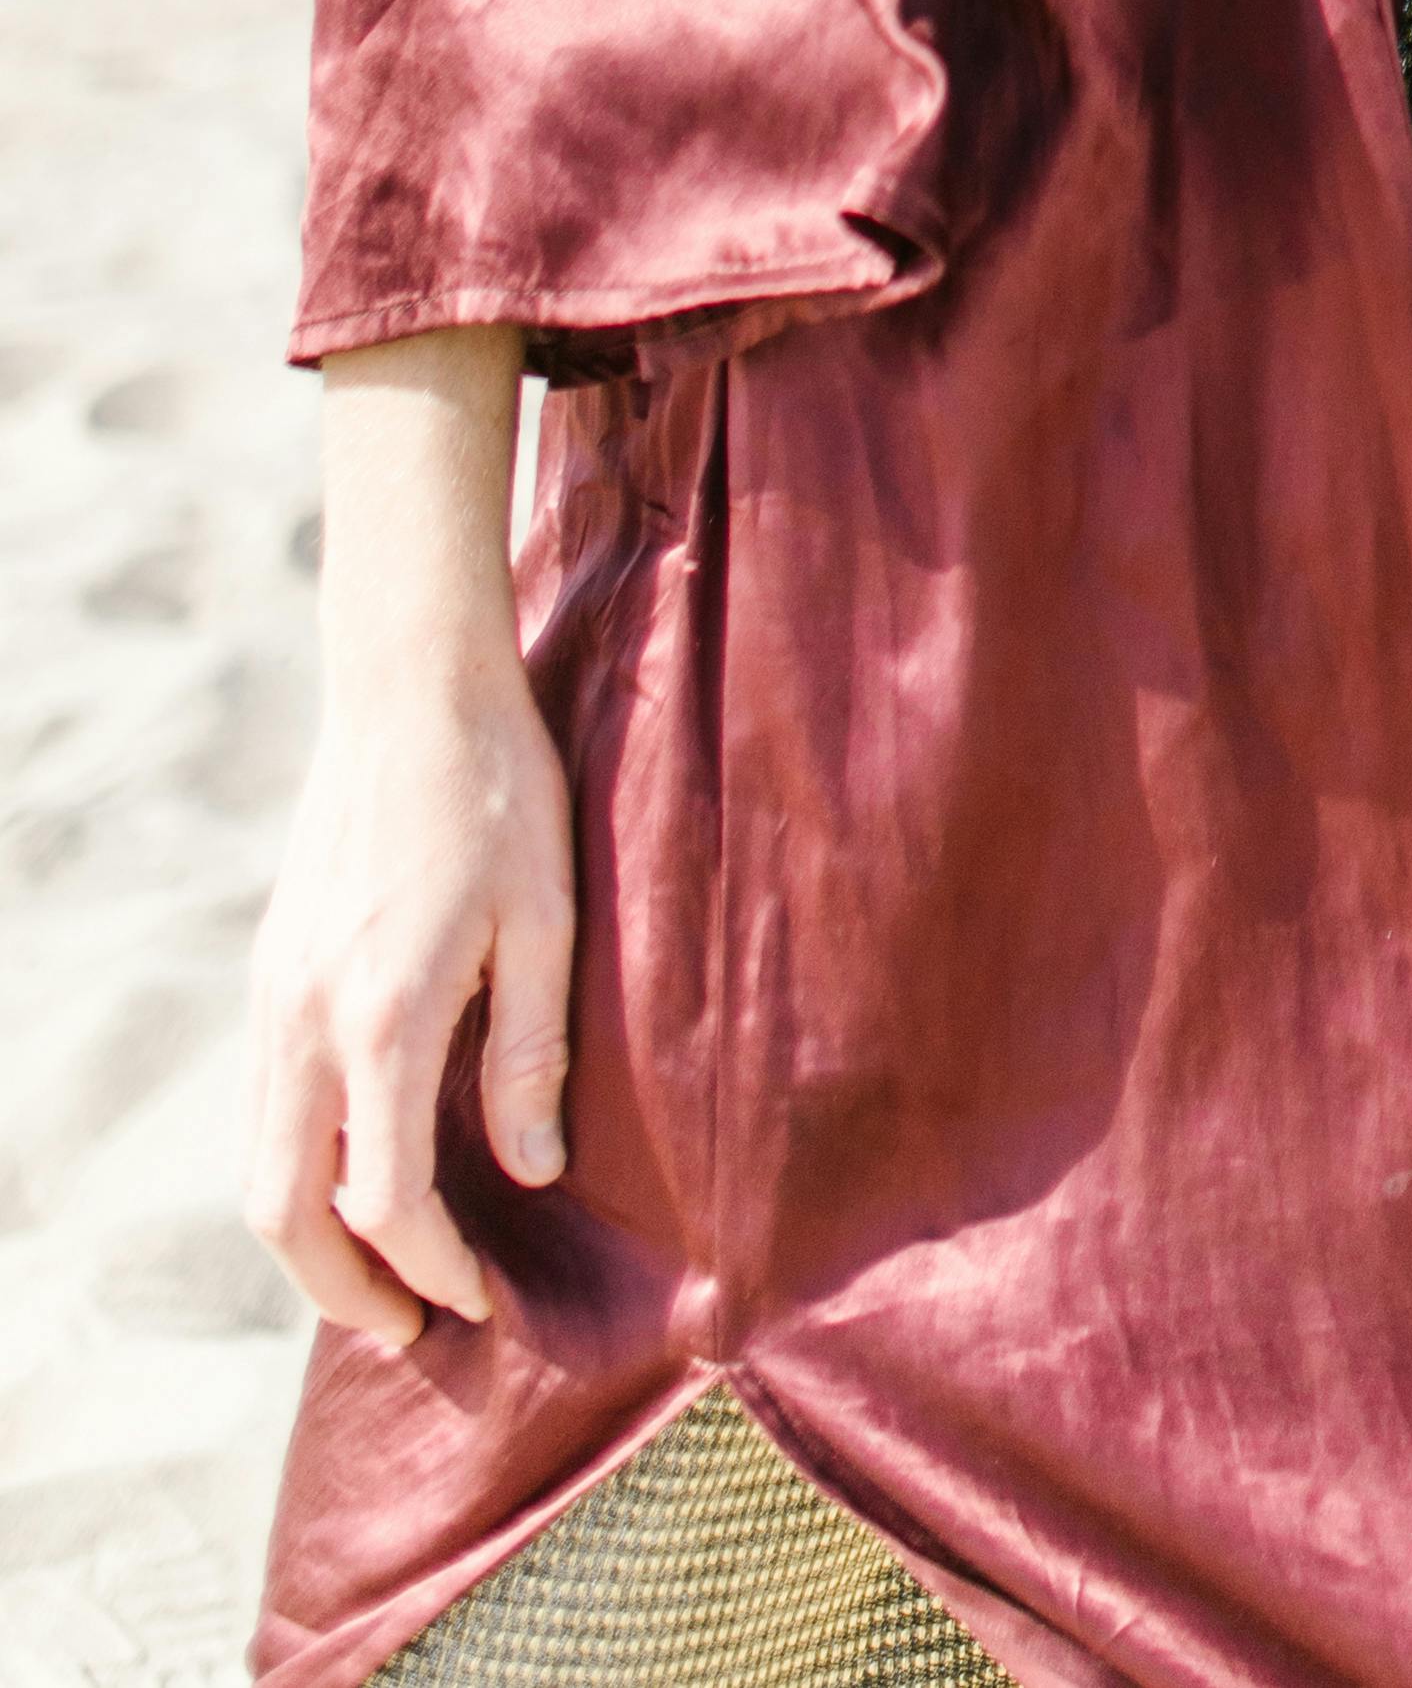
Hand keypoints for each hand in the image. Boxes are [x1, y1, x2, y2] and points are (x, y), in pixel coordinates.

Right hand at [245, 332, 573, 1346]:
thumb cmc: (499, 793)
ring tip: (382, 1274)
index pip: (385, 1198)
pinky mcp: (270, 972)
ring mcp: (274, 997)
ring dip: (309, 1239)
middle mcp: (307, 1021)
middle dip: (343, 1289)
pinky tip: (355, 1173)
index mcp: (383, 1016)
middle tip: (412, 1328)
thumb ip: (532, 1055)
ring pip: (258, 1166)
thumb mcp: (548, 919)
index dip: (432, 1266)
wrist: (411, 690)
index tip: (479, 1298)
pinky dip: (296, 1169)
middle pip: (287, 1212)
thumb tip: (532, 1174)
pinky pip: (262, 1107)